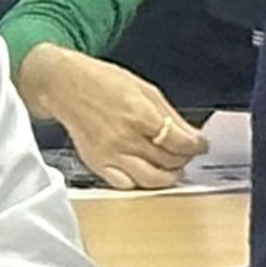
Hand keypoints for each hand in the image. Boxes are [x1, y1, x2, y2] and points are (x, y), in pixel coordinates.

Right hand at [18, 43, 204, 189]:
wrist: (65, 86)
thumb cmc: (103, 82)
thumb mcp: (145, 89)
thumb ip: (170, 115)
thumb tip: (193, 136)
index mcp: (140, 115)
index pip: (179, 142)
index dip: (196, 147)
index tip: (200, 146)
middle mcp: (126, 138)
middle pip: (168, 161)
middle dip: (183, 159)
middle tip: (185, 153)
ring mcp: (110, 154)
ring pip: (150, 179)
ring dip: (167, 177)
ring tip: (171, 168)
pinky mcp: (97, 164)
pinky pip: (125, 185)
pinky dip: (140, 183)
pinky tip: (146, 173)